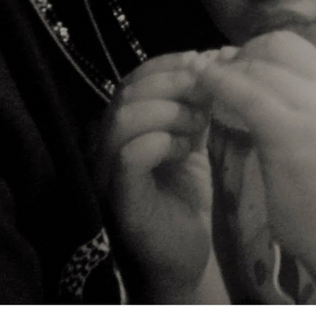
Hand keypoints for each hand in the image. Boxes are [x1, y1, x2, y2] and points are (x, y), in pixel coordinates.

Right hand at [97, 52, 214, 302]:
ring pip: (126, 117)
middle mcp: (105, 141)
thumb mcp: (191, 138)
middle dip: (175, 84)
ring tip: (197, 128)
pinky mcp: (119, 196)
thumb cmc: (184, 196)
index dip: (168, 63)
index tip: (203, 61)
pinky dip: (162, 141)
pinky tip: (186, 150)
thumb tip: (210, 60)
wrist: (184, 255)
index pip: (134, 77)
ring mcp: (107, 169)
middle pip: (129, 91)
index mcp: (122, 123)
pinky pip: (131, 155)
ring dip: (170, 112)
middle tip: (206, 95)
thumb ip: (191, 104)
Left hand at [196, 31, 315, 266]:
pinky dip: (219, 83)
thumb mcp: (314, 124)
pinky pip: (245, 94)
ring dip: (224, 69)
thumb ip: (288, 95)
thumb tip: (240, 64)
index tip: (236, 66)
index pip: (289, 43)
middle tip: (216, 74)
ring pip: (256, 67)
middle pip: (272, 47)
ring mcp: (311, 108)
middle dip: (239, 56)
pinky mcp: (288, 131)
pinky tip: (202, 85)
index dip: (255, 48)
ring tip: (204, 81)